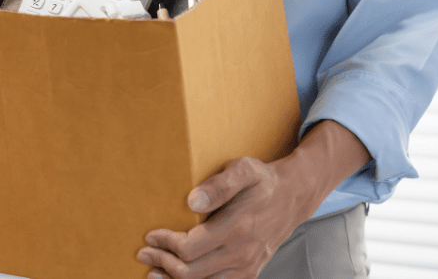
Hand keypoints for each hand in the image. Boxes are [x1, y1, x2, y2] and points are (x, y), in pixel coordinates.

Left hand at [135, 120, 371, 278]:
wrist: (293, 196)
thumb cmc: (262, 181)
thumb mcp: (244, 170)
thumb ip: (219, 185)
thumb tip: (191, 202)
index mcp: (237, 227)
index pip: (190, 247)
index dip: (165, 243)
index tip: (150, 234)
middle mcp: (242, 253)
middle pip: (191, 271)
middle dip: (162, 263)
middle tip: (144, 254)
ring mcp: (247, 266)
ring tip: (154, 272)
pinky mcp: (249, 273)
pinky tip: (178, 278)